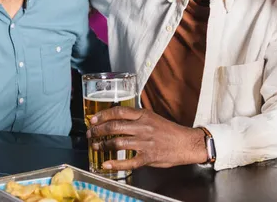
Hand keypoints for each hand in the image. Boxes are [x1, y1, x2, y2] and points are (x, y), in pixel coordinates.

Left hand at [87, 107, 206, 170]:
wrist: (186, 143)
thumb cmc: (168, 131)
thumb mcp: (152, 118)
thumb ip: (137, 118)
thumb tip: (117, 119)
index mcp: (144, 115)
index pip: (118, 112)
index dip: (103, 115)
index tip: (93, 119)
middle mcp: (143, 127)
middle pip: (115, 126)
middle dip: (98, 130)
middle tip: (90, 134)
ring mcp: (145, 142)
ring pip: (118, 143)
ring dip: (103, 145)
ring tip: (96, 147)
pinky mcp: (148, 156)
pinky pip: (129, 161)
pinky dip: (115, 164)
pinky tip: (106, 164)